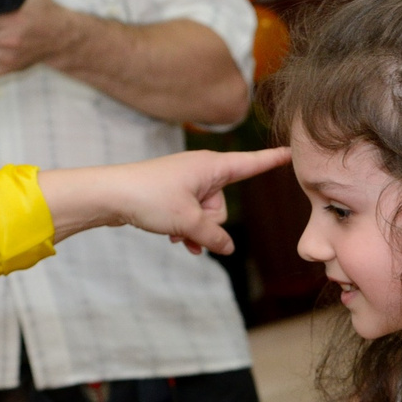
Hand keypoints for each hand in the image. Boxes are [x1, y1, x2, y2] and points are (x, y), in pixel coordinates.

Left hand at [38, 146, 293, 254]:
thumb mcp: (187, 221)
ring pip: (205, 214)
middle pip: (222, 205)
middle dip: (209, 222)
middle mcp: (201, 170)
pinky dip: (184, 228)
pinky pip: (189, 215)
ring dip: (194, 230)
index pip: (251, 164)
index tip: (292, 153)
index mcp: (211, 166)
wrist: (110, 194)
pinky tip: (172, 238)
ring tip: (177, 237)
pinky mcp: (171, 193)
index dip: (272, 161)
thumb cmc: (149, 197)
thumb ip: (213, 236)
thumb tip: (226, 248)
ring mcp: (185, 182)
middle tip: (185, 225)